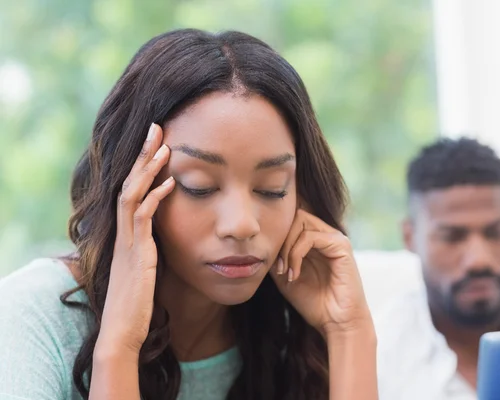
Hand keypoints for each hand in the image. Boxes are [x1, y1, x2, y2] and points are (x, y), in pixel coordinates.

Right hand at [96, 123, 174, 356]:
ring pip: (132, 194)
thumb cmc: (138, 302)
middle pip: (130, 183)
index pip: (133, 188)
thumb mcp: (147, 267)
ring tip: (164, 145)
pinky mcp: (136, 253)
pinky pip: (143, 218)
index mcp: (129, 233)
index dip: (144, 165)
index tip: (158, 142)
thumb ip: (153, 248)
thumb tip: (167, 235)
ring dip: (148, 168)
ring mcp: (129, 241)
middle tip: (157, 126)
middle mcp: (125, 232)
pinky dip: (156, 197)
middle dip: (144, 154)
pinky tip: (171, 182)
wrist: (124, 330)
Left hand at [270, 209, 372, 338]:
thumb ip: (276, 256)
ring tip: (285, 272)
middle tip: (278, 267)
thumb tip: (260, 241)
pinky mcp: (341, 245)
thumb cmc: (313, 302)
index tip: (272, 265)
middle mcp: (326, 234)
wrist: (336, 322)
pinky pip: (310, 237)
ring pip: (301, 221)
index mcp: (315, 240)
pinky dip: (296, 254)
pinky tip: (294, 274)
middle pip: (295, 215)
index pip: (292, 220)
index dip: (277, 236)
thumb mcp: (285, 276)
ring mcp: (335, 238)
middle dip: (280, 239)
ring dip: (286, 247)